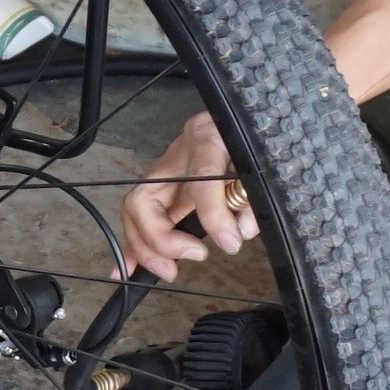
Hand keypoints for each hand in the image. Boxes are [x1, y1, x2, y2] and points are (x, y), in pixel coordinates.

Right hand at [120, 109, 254, 276]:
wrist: (250, 119)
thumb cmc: (257, 139)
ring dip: (144, 248)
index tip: (229, 243)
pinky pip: (141, 219)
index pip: (200, 178)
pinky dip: (134, 246)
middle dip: (159, 239)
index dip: (212, 215)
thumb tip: (240, 231)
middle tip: (187, 260)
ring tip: (166, 271)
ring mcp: (166, 171)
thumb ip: (252, 197)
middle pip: (144, 200)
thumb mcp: (262, 163)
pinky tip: (126, 270)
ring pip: (134, 211)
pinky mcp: (166, 188)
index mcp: (206, 138)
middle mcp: (178, 153)